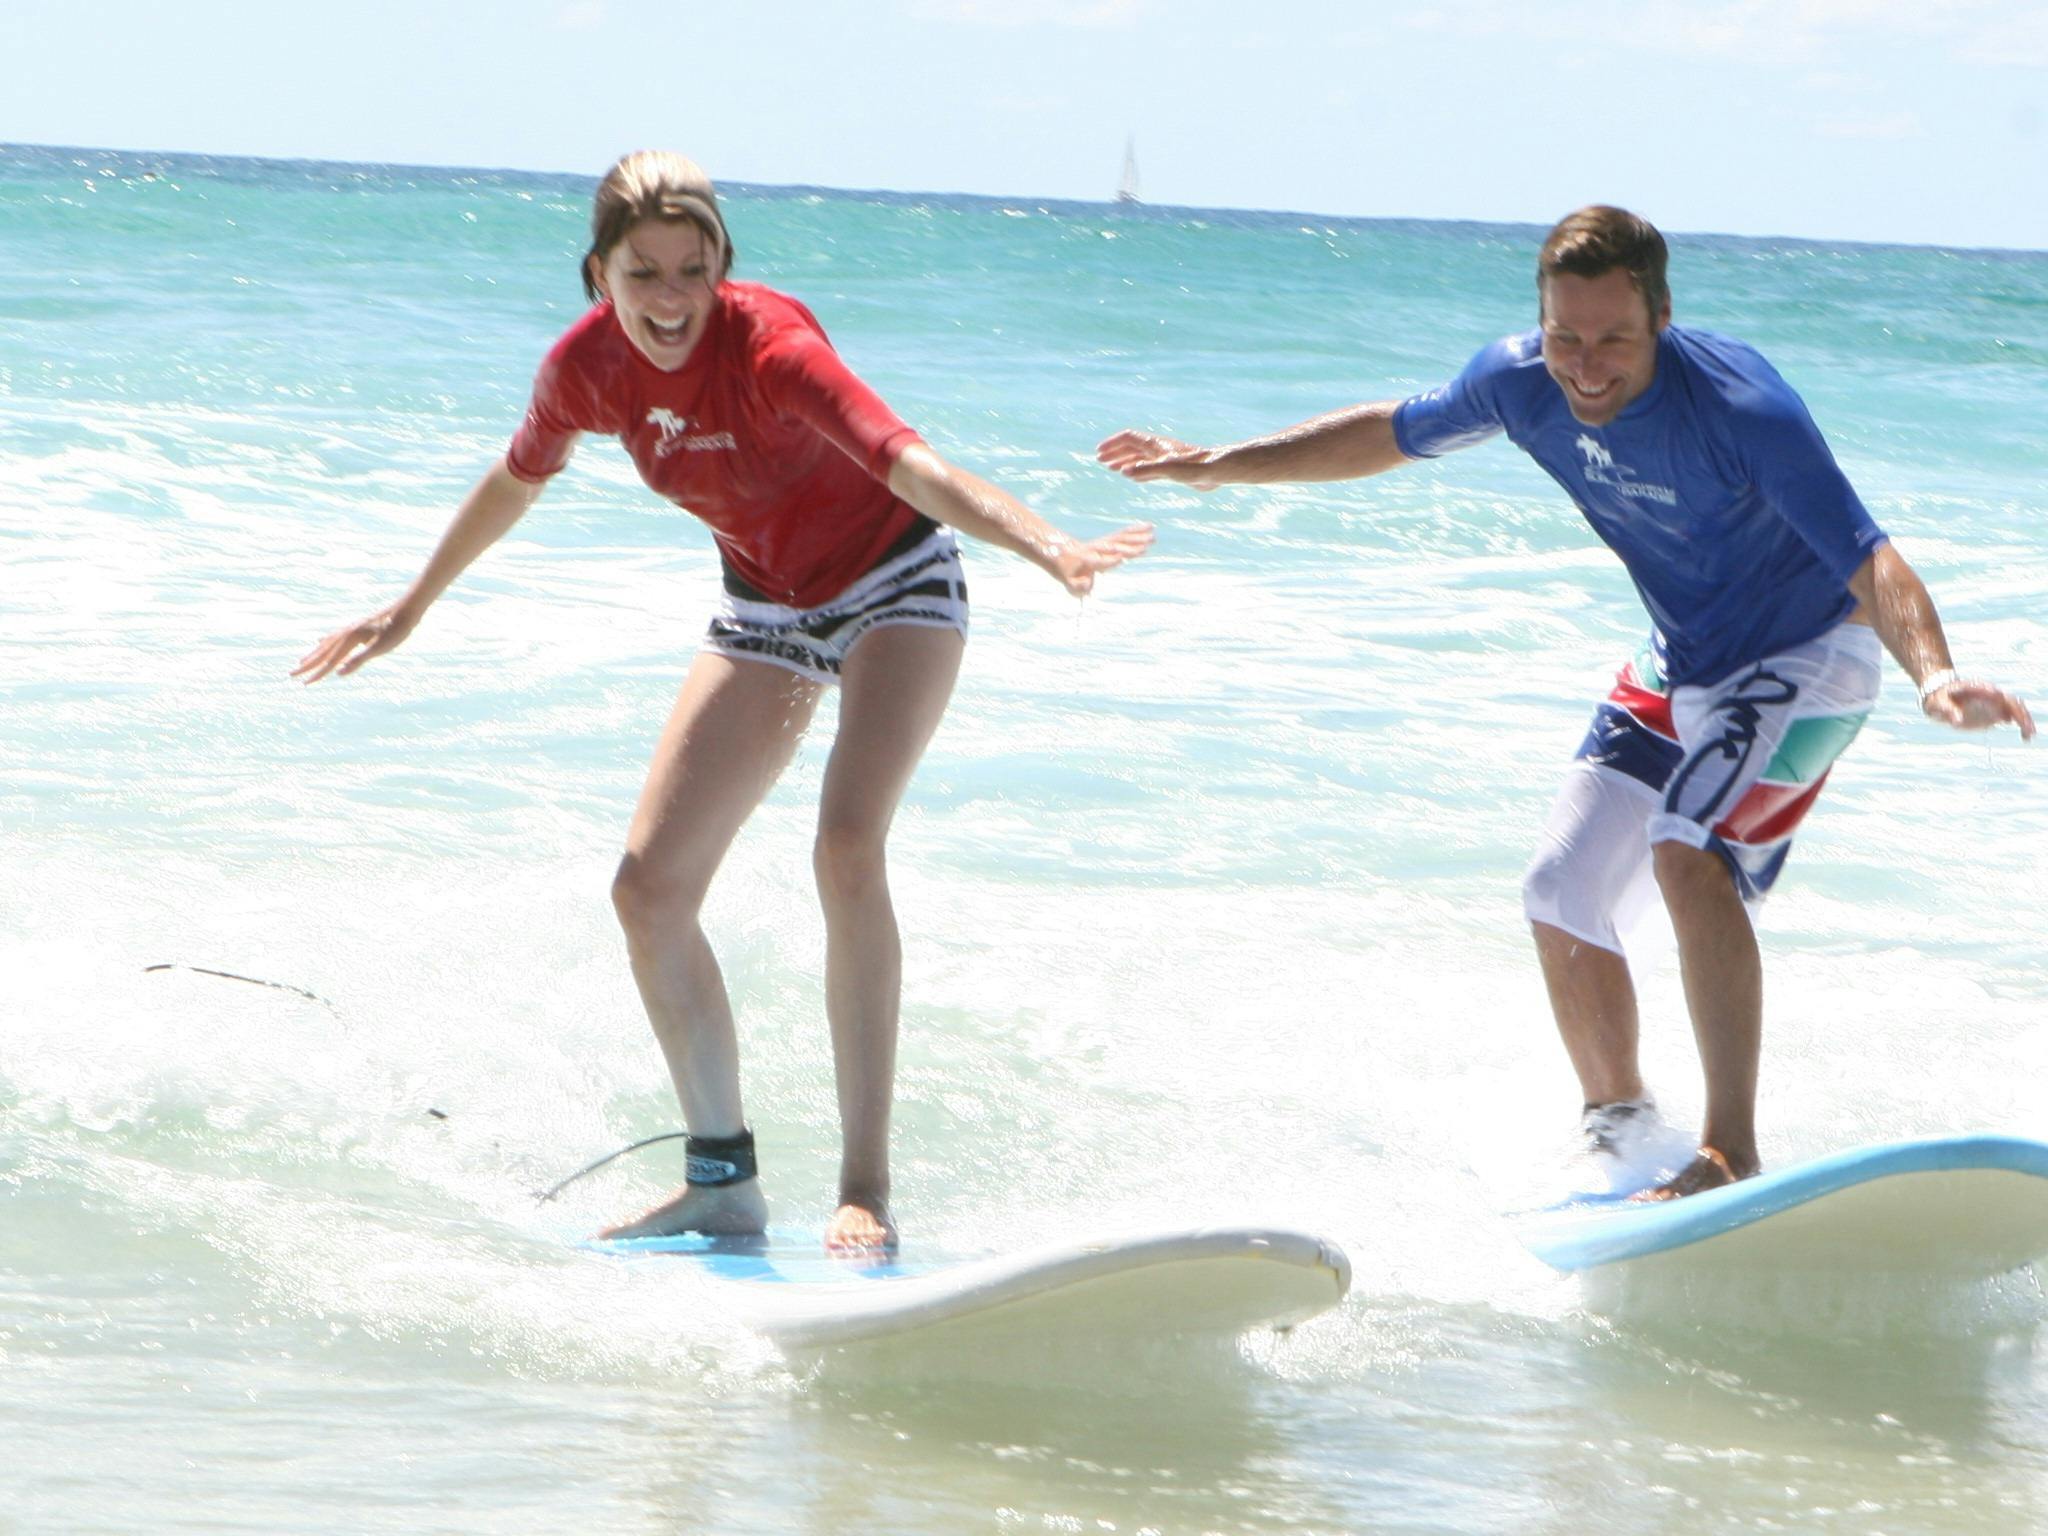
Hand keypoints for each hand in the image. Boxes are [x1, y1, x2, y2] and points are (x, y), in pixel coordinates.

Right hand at [293, 603, 419, 682]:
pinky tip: (321, 641)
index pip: (329, 661)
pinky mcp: (357, 627)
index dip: (317, 674)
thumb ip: (359, 660)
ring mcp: (350, 629)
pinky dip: (325, 642)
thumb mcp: (380, 648)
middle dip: (307, 665)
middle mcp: (346, 633)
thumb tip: (338, 673)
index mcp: (350, 640)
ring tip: (301, 661)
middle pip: (323, 652)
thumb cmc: (396, 629)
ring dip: (313, 654)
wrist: (407, 609)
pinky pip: (334, 637)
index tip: (303, 684)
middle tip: (291, 674)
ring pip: (326, 644)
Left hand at [1051, 522, 1154, 597]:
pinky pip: (1124, 534)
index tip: (1122, 557)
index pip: (1101, 561)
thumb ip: (1078, 587)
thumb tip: (1089, 584)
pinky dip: (1137, 530)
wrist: (1062, 554)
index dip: (1110, 560)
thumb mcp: (1070, 584)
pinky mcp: (1110, 539)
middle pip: (1115, 547)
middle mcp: (1097, 549)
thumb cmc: (1069, 574)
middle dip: (1129, 547)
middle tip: (1146, 547)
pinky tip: (1150, 527)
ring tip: (1153, 537)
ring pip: (1122, 538)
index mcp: (1088, 561)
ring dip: (1137, 537)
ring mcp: (1104, 542)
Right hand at [1095, 429, 1223, 488]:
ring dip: (1124, 460)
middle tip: (1100, 461)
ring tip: (1111, 468)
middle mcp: (1158, 449)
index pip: (1129, 439)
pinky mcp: (1172, 469)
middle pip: (1132, 447)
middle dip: (1115, 452)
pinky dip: (1137, 470)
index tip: (1099, 452)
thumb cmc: (1195, 468)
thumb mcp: (1169, 469)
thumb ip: (1147, 471)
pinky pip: (1148, 467)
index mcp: (1156, 445)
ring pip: (1139, 457)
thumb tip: (1125, 472)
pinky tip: (1133, 477)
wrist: (1217, 471)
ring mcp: (1165, 458)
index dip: (1113, 444)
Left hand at [1922, 678, 2035, 739]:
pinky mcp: (1993, 713)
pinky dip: (2020, 724)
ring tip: (2028, 735)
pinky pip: (2011, 716)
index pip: (1995, 693)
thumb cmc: (1939, 698)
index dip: (2003, 702)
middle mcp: (1990, 694)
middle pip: (2011, 702)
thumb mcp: (1938, 703)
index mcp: (1977, 689)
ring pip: (2015, 709)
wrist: (1941, 695)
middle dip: (2021, 715)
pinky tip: (2024, 735)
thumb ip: (1948, 710)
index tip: (2009, 715)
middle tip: (2027, 730)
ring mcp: (1993, 703)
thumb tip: (1957, 721)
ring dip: (2024, 720)